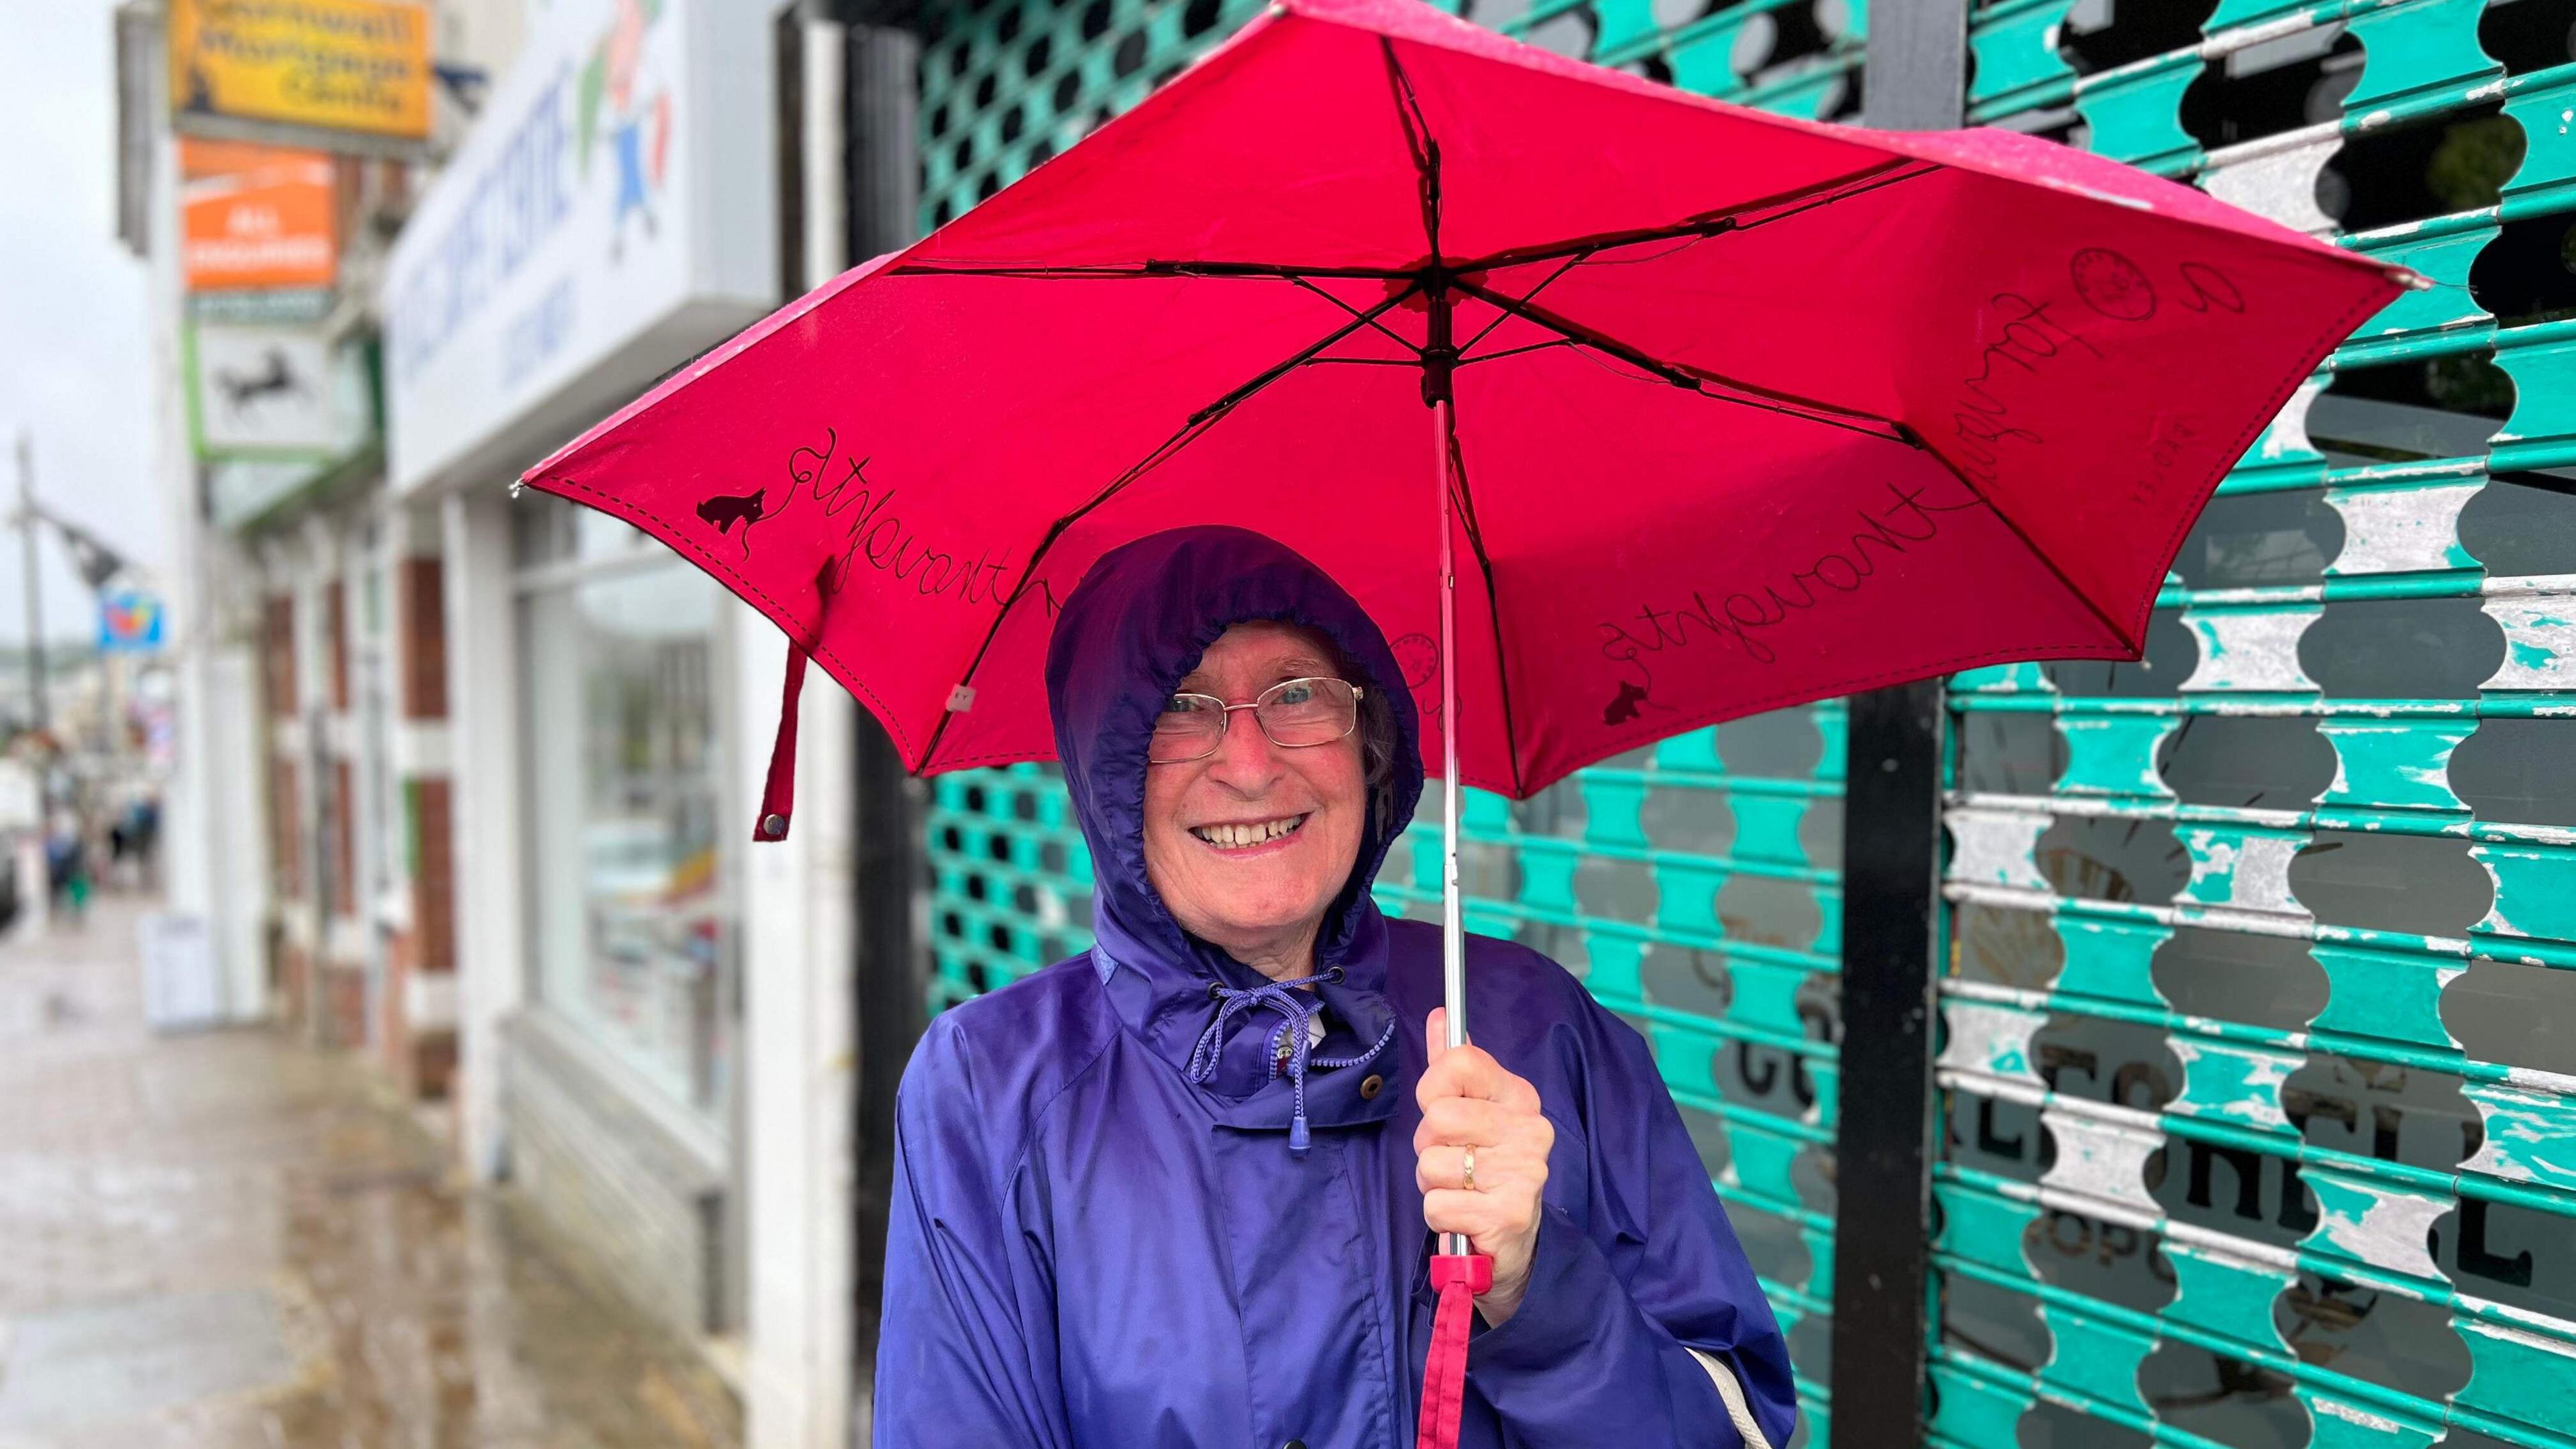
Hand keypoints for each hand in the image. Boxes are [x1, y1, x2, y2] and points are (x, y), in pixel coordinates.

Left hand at [1414, 1006, 1553, 1325]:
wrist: (1511, 1244)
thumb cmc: (1481, 1171)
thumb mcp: (1469, 1114)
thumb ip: (1452, 1067)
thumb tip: (1439, 1016)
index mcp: (1519, 1097)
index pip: (1460, 1061)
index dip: (1433, 1088)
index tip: (1442, 1110)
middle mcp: (1530, 1129)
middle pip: (1438, 1117)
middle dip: (1429, 1147)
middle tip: (1453, 1164)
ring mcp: (1524, 1172)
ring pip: (1431, 1164)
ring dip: (1433, 1185)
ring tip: (1460, 1191)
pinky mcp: (1510, 1215)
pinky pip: (1437, 1204)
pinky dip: (1439, 1217)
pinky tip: (1464, 1218)